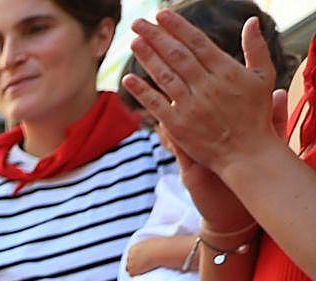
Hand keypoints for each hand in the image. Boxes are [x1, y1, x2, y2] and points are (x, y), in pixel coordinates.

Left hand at [123, 14, 287, 182]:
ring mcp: (190, 106)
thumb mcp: (264, 77)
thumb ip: (255, 49)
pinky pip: (156, 104)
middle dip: (156, 36)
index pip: (197, 43)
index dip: (177, 27)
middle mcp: (207, 85)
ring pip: (164, 76)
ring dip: (147, 57)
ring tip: (134, 41)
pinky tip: (128, 78)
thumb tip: (250, 21)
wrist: (248, 153)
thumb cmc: (256, 114)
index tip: (162, 14)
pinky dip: (142, 91)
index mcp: (226, 71)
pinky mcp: (178, 126)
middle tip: (139, 22)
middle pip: (176, 55)